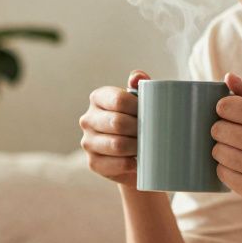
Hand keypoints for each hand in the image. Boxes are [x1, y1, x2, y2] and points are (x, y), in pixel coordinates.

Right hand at [79, 70, 149, 185]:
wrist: (134, 153)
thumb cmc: (138, 120)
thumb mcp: (140, 100)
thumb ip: (140, 85)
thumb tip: (137, 78)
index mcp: (98, 98)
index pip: (119, 100)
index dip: (139, 108)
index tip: (153, 114)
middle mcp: (88, 119)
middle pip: (118, 123)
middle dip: (140, 129)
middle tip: (153, 133)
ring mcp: (88, 142)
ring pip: (117, 145)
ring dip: (137, 147)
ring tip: (148, 146)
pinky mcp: (93, 163)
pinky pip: (117, 164)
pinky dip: (133, 163)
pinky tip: (140, 160)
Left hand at [211, 72, 241, 217]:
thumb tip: (228, 77)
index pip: (225, 106)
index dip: (225, 110)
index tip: (233, 115)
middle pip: (217, 129)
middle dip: (223, 130)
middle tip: (239, 135)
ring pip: (217, 151)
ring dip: (224, 150)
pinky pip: (221, 173)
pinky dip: (228, 169)